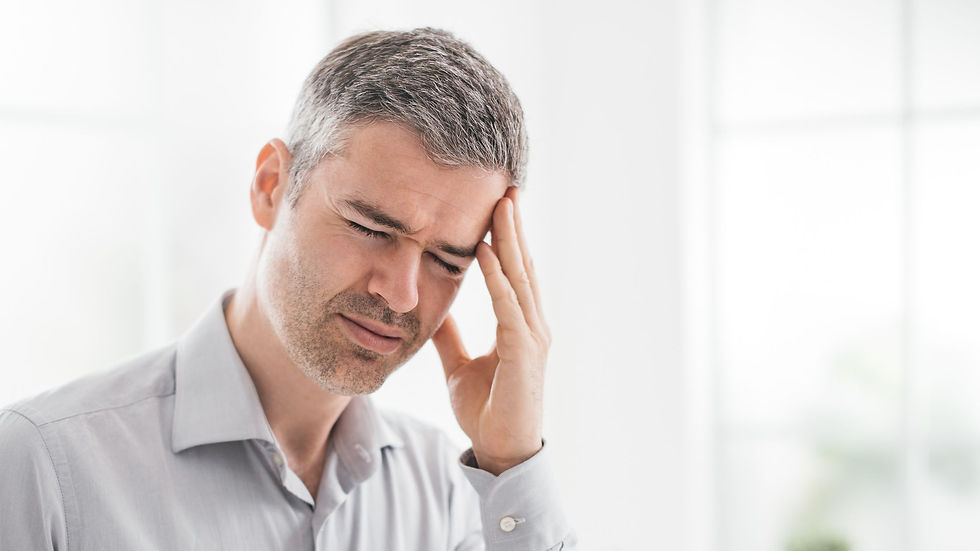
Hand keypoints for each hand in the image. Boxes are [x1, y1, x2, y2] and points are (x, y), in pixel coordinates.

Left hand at [431, 187, 551, 475]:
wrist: (500, 451)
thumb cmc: (487, 409)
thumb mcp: (459, 363)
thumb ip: (450, 334)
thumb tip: (434, 308)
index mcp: (519, 324)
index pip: (513, 272)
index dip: (506, 239)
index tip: (496, 205)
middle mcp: (532, 324)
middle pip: (522, 265)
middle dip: (513, 226)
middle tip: (506, 187)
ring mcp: (533, 337)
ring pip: (520, 278)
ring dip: (510, 240)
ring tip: (501, 205)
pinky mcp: (525, 352)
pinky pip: (509, 307)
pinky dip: (498, 278)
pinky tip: (488, 251)